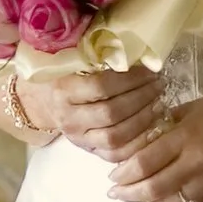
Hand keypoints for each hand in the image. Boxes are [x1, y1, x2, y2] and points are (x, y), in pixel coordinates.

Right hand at [24, 61, 166, 159]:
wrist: (43, 100)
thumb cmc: (64, 73)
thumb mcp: (73, 58)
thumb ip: (97, 52)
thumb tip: (134, 47)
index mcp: (63, 90)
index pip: (101, 87)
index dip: (131, 79)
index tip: (150, 70)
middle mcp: (68, 118)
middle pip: (112, 113)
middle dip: (142, 98)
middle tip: (159, 85)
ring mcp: (78, 138)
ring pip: (116, 137)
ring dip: (143, 119)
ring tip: (158, 103)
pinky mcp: (88, 150)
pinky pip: (116, 155)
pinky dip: (138, 142)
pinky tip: (152, 126)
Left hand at [108, 86, 202, 201]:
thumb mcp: (195, 107)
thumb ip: (168, 124)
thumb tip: (141, 139)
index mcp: (187, 137)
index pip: (145, 161)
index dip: (124, 173)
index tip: (112, 176)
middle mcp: (196, 163)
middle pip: (153, 188)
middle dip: (128, 195)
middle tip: (114, 195)